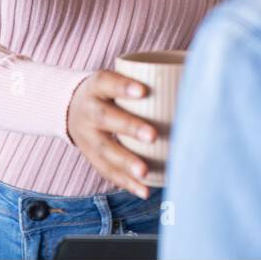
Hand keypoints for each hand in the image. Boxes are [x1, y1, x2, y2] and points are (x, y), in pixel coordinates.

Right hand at [66, 69, 157, 197]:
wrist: (70, 108)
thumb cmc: (109, 90)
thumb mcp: (116, 78)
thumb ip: (146, 77)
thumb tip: (190, 69)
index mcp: (96, 86)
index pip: (107, 82)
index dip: (123, 87)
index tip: (143, 91)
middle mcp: (88, 111)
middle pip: (105, 118)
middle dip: (129, 127)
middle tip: (152, 135)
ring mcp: (86, 136)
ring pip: (104, 150)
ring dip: (125, 162)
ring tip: (144, 172)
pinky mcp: (90, 157)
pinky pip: (106, 171)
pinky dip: (126, 182)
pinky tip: (144, 190)